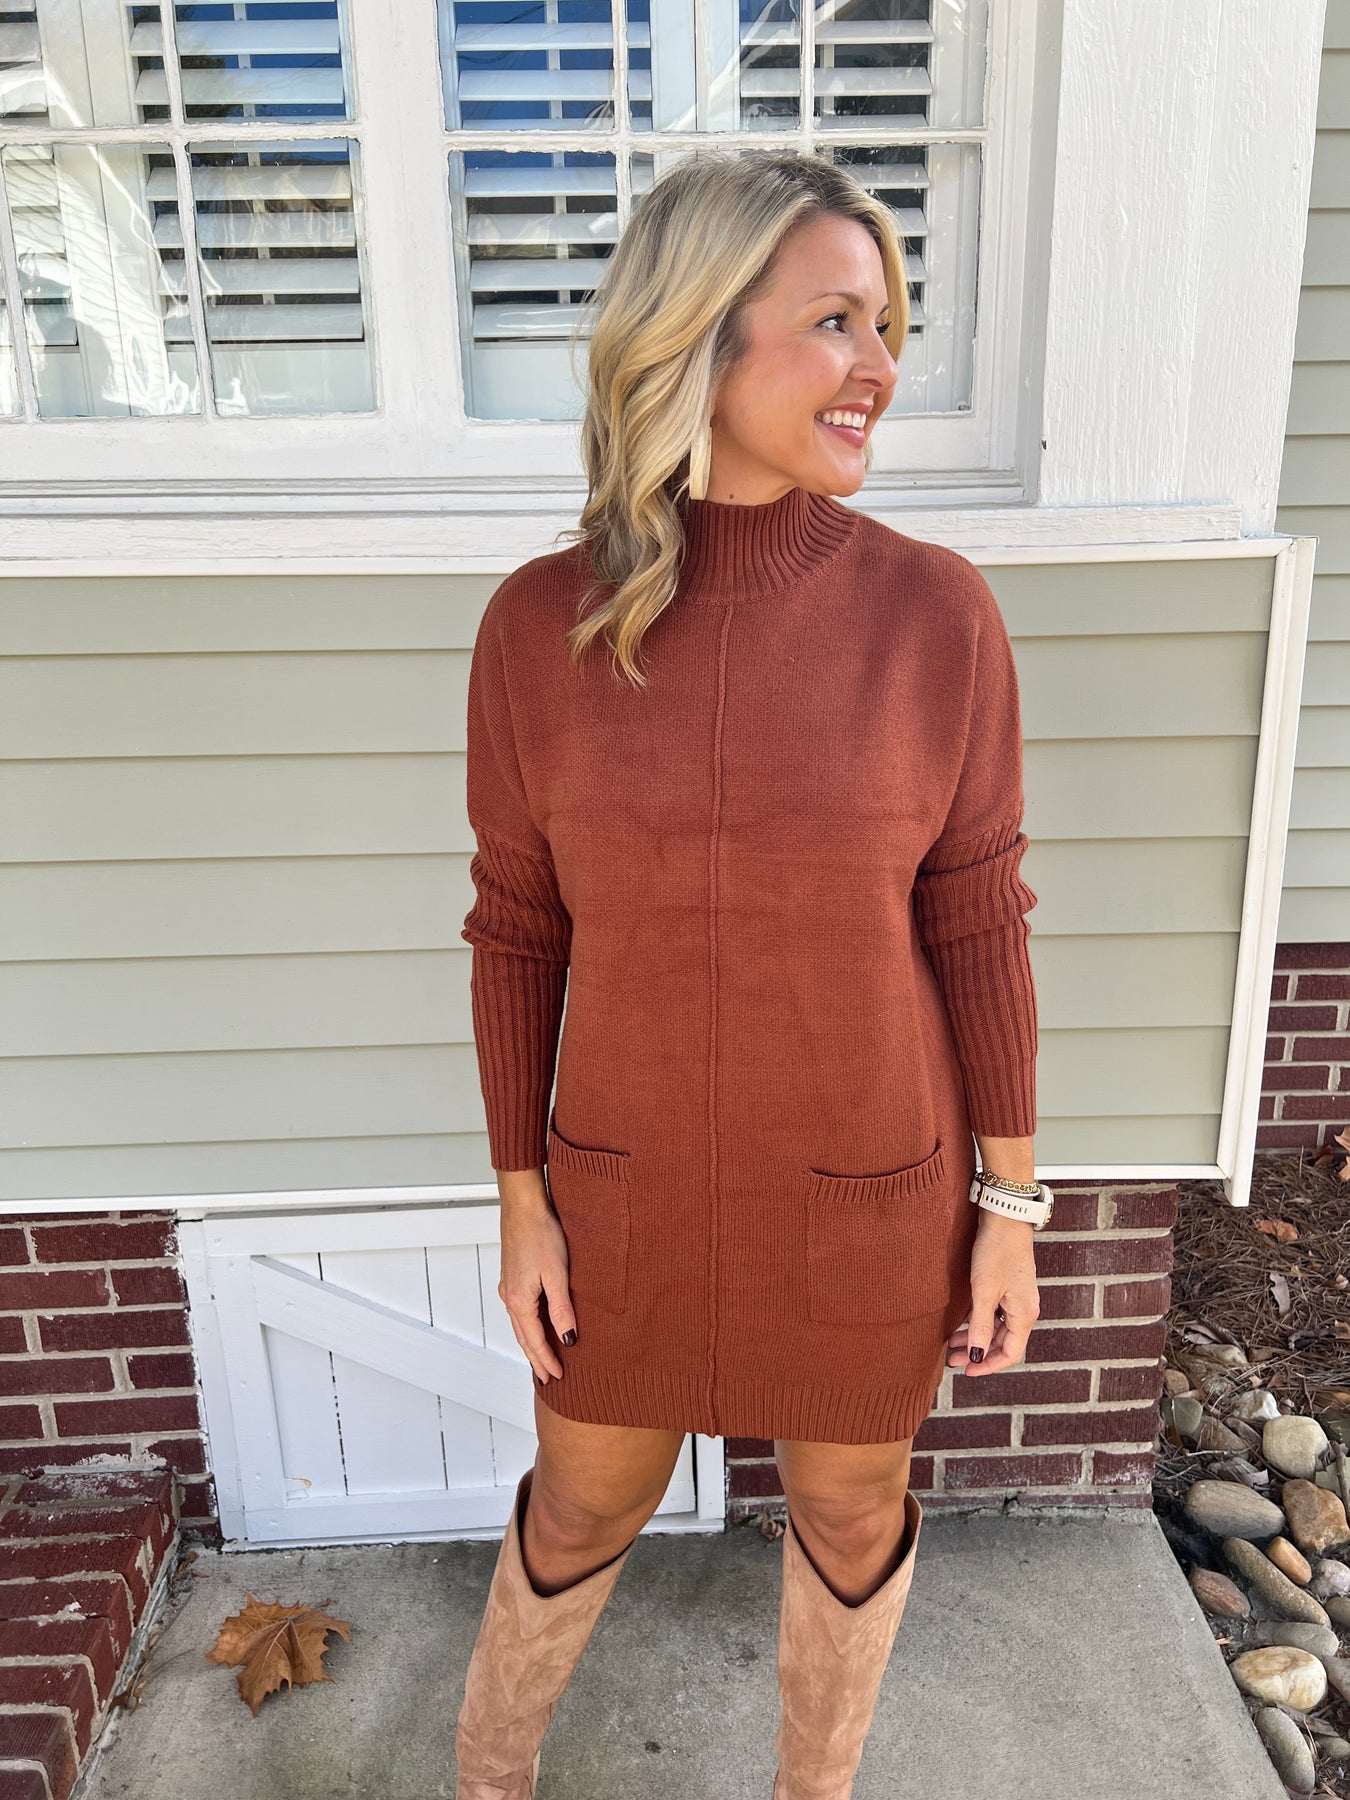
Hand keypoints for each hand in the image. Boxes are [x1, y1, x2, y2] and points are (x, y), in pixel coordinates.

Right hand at [496, 1173, 577, 1384]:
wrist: (524, 1206)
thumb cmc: (542, 1235)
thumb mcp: (557, 1274)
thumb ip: (562, 1309)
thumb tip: (568, 1339)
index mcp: (520, 1301)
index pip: (535, 1341)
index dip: (547, 1360)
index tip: (559, 1377)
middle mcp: (509, 1297)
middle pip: (523, 1338)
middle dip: (536, 1359)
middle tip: (548, 1379)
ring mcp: (508, 1287)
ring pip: (520, 1325)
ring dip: (530, 1344)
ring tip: (541, 1359)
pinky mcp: (512, 1277)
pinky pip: (519, 1311)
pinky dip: (527, 1326)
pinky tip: (535, 1326)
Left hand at [946, 1211, 1039, 1375]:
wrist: (1005, 1217)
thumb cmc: (996, 1252)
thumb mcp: (984, 1291)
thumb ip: (981, 1325)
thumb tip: (978, 1356)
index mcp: (1024, 1315)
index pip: (1011, 1353)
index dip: (989, 1366)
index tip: (967, 1371)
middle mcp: (1025, 1309)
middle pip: (1004, 1342)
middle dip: (979, 1353)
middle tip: (953, 1359)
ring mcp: (1019, 1297)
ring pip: (999, 1328)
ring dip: (978, 1337)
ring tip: (952, 1344)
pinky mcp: (1010, 1286)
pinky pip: (997, 1313)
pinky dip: (981, 1322)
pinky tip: (964, 1324)